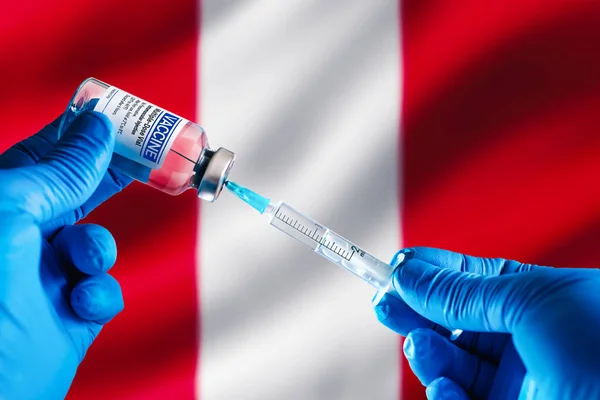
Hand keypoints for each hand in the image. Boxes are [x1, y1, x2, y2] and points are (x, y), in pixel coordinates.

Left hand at [0, 112, 130, 398]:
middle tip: (148, 161)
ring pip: (96, 243)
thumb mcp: (10, 213)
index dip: (80, 134)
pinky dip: (100, 295)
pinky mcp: (70, 314)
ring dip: (98, 251)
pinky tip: (80, 306)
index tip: (118, 117)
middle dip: (110, 180)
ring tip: (83, 265)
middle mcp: (16, 238)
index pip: (42, 156)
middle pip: (76, 193)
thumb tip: (96, 128)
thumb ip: (58, 170)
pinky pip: (104, 289)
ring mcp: (44, 277)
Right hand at [374, 247, 599, 399]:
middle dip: (415, 312)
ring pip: (448, 364)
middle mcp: (519, 338)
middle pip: (448, 321)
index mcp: (530, 298)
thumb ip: (462, 291)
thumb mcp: (531, 302)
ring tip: (421, 345)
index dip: (428, 272)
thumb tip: (406, 271)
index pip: (465, 278)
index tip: (392, 268)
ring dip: (426, 354)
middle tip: (386, 303)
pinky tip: (446, 387)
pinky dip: (445, 394)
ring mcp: (513, 381)